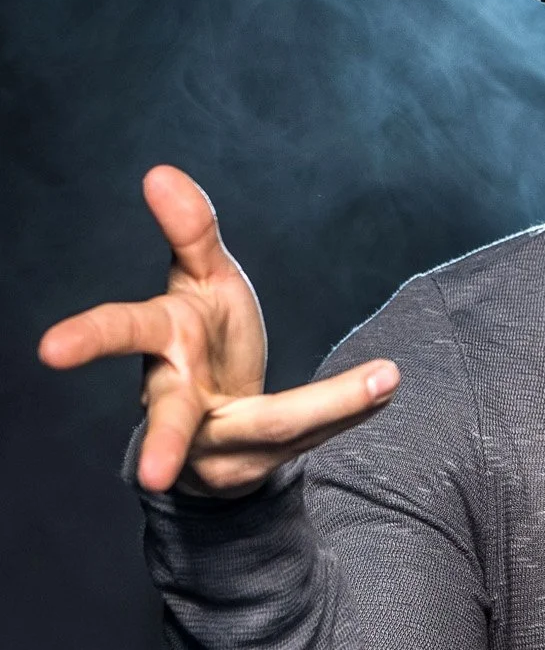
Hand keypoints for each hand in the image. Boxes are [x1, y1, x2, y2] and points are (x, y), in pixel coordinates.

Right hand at [38, 165, 397, 497]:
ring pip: (275, 425)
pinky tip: (389, 381)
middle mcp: (182, 403)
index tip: (51, 349)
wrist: (221, 427)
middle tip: (151, 477)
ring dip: (328, 405)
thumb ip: (189, 231)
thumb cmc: (204, 340)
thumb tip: (159, 172)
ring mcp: (221, 443)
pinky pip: (315, 432)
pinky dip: (353, 403)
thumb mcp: (201, 281)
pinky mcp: (266, 462)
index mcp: (163, 346)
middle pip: (172, 418)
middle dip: (163, 443)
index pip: (124, 335)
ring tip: (384, 380)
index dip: (89, 339)